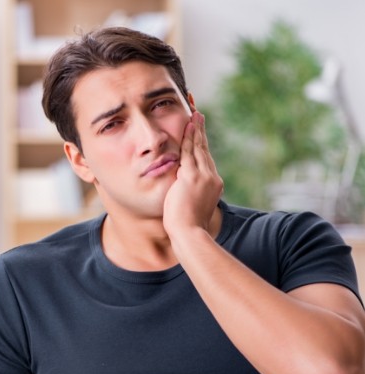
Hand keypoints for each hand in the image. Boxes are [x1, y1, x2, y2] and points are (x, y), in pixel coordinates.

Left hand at [163, 111, 222, 237]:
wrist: (189, 233)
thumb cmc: (188, 225)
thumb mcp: (195, 206)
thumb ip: (193, 194)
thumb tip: (187, 191)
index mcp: (213, 185)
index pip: (207, 160)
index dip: (203, 146)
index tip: (200, 134)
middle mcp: (212, 178)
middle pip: (205, 150)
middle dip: (201, 132)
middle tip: (199, 116)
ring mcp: (203, 176)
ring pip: (199, 148)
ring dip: (196, 130)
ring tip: (195, 115)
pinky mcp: (192, 176)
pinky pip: (189, 152)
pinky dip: (189, 137)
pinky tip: (188, 125)